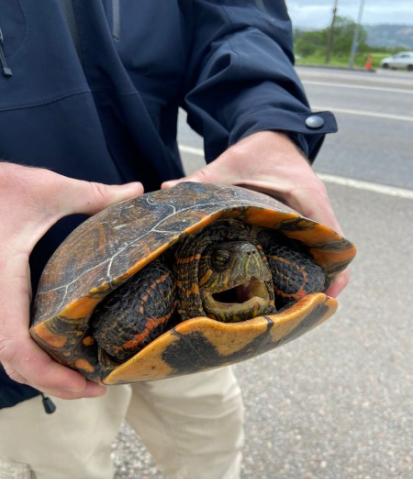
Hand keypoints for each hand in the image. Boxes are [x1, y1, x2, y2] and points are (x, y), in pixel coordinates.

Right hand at [0, 163, 142, 398]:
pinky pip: (2, 341)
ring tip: (82, 376)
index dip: (52, 377)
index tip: (91, 385)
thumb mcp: (45, 188)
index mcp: (1, 281)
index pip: (17, 349)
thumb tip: (137, 190)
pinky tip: (57, 350)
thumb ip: (92, 194)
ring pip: (4, 357)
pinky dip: (28, 356)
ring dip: (41, 373)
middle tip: (97, 386)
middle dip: (54, 384)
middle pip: (13, 365)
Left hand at [163, 131, 348, 296]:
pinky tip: (285, 284)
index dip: (333, 269)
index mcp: (306, 196)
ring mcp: (314, 215)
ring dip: (315, 276)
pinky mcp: (304, 219)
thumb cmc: (257, 149)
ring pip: (324, 253)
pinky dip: (307, 264)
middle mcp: (317, 208)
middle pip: (332, 254)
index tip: (324, 296)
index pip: (330, 237)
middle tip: (300, 311)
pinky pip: (313, 246)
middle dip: (321, 282)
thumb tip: (168, 192)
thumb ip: (204, 179)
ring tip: (293, 306)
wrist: (273, 134)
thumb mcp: (232, 163)